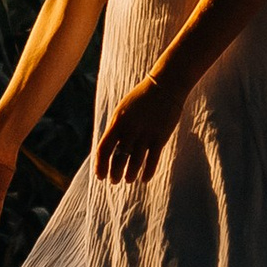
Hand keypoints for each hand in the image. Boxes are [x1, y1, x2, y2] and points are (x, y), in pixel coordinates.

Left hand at [93, 66, 186, 188]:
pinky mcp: (161, 137)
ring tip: (128, 180)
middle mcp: (131, 129)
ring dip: (130, 174)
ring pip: (135, 162)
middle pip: (119, 158)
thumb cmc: (142, 98)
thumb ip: (116, 128)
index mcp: (118, 121)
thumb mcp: (123, 109)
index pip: (104, 148)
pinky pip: (152, 160)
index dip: (100, 165)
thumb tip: (108, 148)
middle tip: (114, 181)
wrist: (166, 85)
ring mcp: (146, 134)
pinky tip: (144, 179)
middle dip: (115, 173)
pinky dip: (148, 172)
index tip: (100, 176)